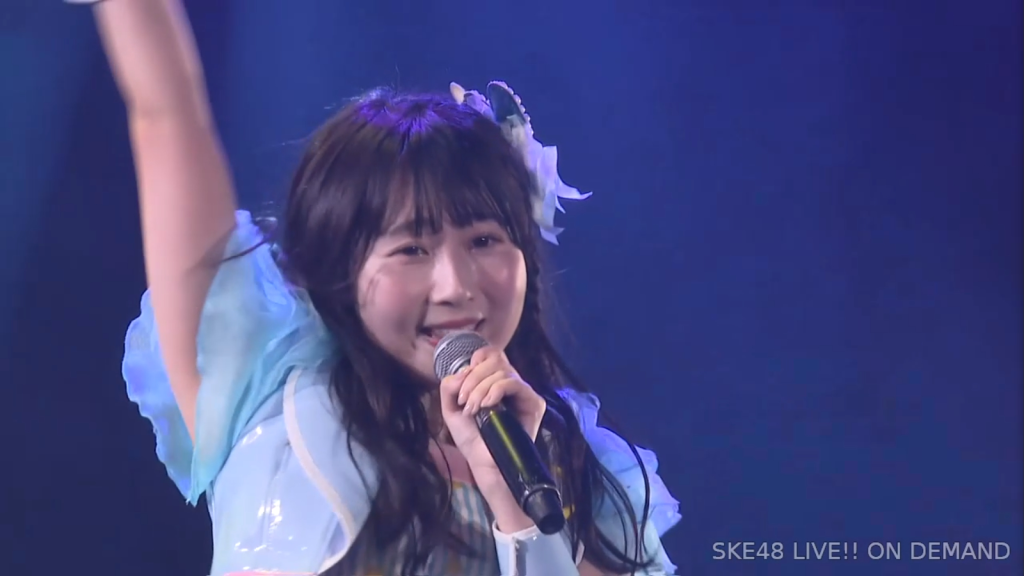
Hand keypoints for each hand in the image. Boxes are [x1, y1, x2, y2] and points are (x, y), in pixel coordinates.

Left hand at [438, 346, 545, 482]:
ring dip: (480, 389)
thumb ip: (449, 386)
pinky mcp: (533, 402)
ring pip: (502, 371)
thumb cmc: (471, 439)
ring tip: (473, 410)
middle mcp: (511, 383)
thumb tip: (464, 370)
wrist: (485, 464)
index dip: (475, 361)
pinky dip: (496, 390)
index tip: (463, 384)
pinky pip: (514, 383)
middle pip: (494, 360)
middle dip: (473, 379)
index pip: (491, 354)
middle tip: (465, 402)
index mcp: (494, 381)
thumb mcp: (451, 409)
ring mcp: (524, 392)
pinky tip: (487, 405)